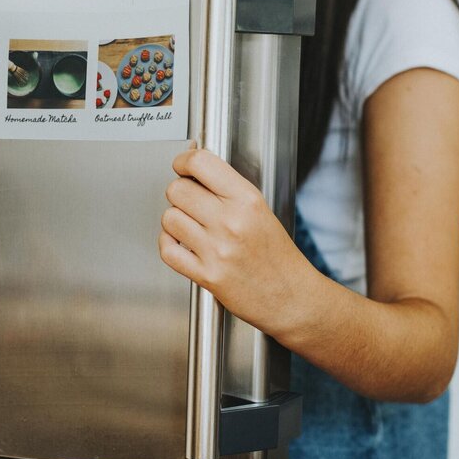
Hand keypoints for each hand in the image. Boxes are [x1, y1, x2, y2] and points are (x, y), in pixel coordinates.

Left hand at [160, 147, 313, 334]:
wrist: (291, 297)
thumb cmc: (278, 257)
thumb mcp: (261, 210)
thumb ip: (229, 190)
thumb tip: (194, 170)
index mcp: (247, 200)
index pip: (201, 163)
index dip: (184, 161)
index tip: (182, 166)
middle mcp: (231, 222)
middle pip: (178, 189)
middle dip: (180, 193)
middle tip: (190, 201)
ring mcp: (217, 249)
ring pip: (169, 218)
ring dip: (175, 220)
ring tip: (190, 226)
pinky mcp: (207, 275)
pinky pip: (168, 250)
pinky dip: (168, 244)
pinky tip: (181, 243)